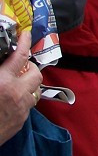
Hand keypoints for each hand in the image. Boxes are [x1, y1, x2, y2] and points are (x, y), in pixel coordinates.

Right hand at [0, 30, 41, 145]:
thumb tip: (1, 63)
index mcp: (3, 82)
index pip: (20, 56)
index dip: (24, 42)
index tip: (25, 34)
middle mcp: (17, 94)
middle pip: (36, 73)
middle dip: (29, 66)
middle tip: (19, 65)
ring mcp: (21, 109)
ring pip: (34, 90)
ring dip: (27, 84)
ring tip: (14, 82)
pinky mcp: (21, 122)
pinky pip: (28, 105)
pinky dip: (22, 98)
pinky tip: (9, 99)